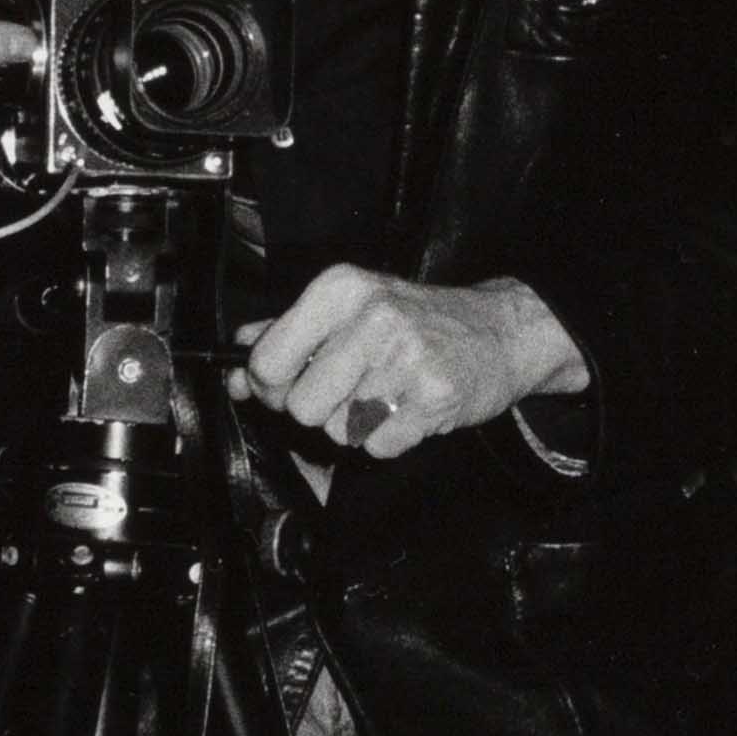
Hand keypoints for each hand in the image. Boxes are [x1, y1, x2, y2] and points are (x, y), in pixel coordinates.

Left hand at [230, 267, 585, 458]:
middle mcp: (372, 318)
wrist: (500, 332)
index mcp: (341, 289)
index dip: (269, 385)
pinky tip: (407, 409)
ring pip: (338, 430)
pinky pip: (377, 446)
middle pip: (300, 405)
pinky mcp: (432, 398)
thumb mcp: (352, 306)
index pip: (268, 359)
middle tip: (346, 391)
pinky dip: (388, 438)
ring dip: (356, 425)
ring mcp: (405, 359)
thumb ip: (288, 332)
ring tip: (385, 395)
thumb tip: (236, 363)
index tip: (287, 383)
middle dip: (317, 409)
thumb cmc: (419, 321)